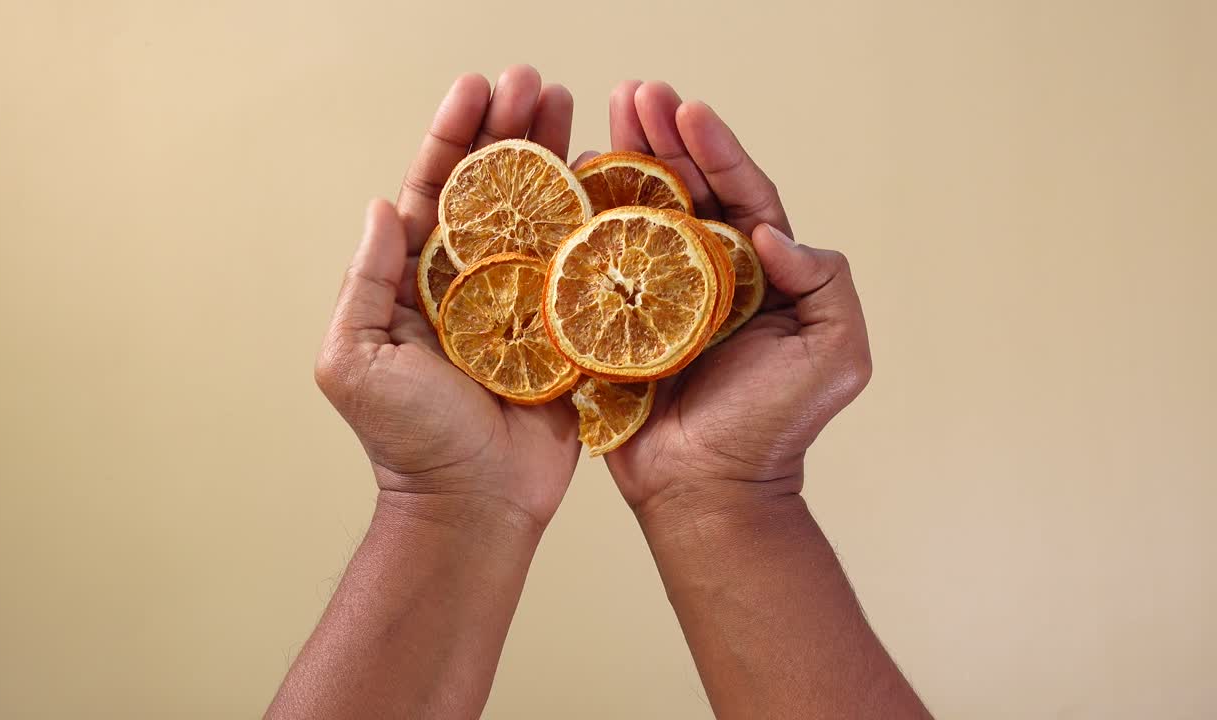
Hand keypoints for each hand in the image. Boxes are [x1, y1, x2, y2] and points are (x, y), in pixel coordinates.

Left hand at [314, 66, 580, 529]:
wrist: (474, 504)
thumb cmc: (406, 441)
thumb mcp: (355, 359)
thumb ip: (366, 281)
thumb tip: (383, 206)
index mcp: (419, 280)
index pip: (435, 190)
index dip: (453, 137)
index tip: (476, 89)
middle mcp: (474, 280)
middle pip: (495, 188)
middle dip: (512, 130)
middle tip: (537, 83)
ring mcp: (525, 301)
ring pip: (543, 214)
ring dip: (557, 157)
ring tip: (575, 107)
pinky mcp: (568, 328)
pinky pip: (585, 265)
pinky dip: (599, 220)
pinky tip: (614, 176)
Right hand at [602, 81, 873, 511]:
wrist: (709, 491)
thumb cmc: (776, 427)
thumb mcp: (835, 354)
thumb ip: (825, 283)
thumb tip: (769, 229)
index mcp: (761, 273)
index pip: (743, 193)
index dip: (716, 148)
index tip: (687, 109)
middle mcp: (709, 274)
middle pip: (686, 190)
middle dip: (662, 138)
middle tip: (633, 92)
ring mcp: (659, 296)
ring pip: (640, 216)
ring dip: (622, 163)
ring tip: (603, 117)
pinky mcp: (615, 323)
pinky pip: (597, 264)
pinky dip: (584, 223)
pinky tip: (569, 182)